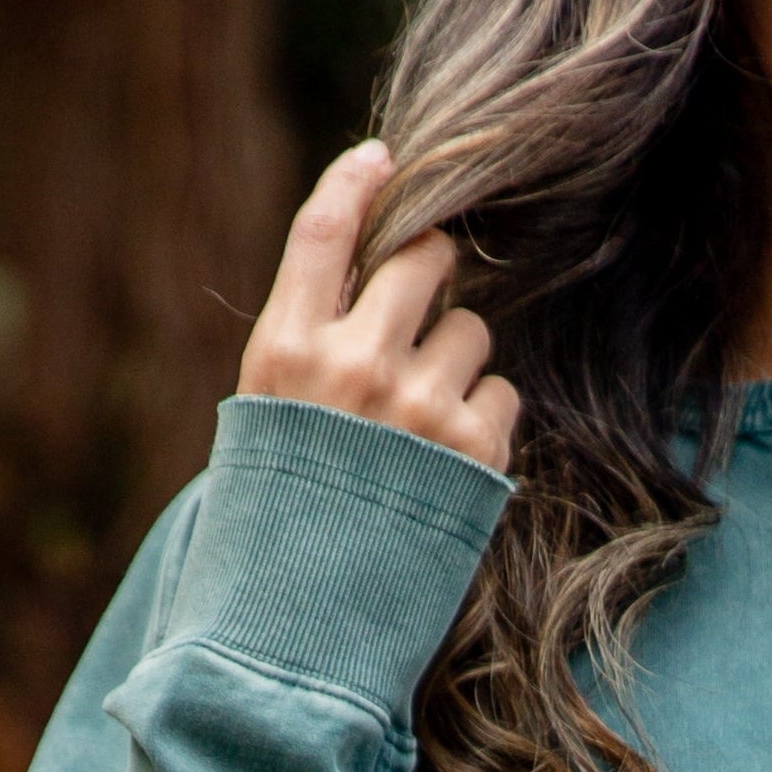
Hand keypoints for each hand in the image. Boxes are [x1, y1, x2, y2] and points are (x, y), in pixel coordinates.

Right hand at [238, 141, 517, 476]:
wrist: (301, 613)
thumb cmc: (285, 498)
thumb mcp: (269, 404)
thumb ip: (314, 331)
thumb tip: (385, 251)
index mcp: (285, 349)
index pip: (324, 230)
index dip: (357, 180)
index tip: (383, 158)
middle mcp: (353, 366)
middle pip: (424, 257)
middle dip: (433, 268)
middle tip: (420, 303)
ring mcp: (418, 407)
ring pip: (473, 328)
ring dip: (457, 357)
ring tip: (419, 415)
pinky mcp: (473, 449)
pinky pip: (501, 389)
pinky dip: (482, 415)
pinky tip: (445, 456)